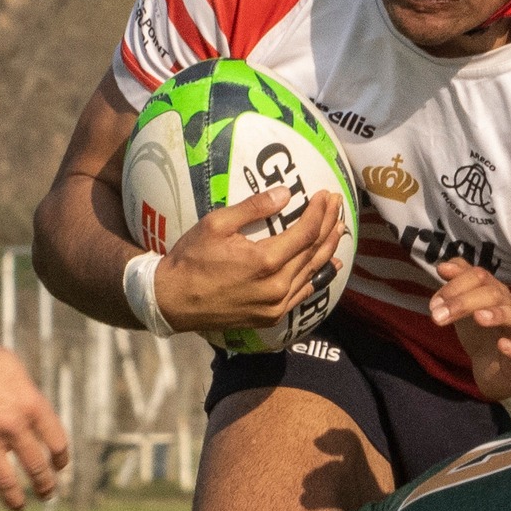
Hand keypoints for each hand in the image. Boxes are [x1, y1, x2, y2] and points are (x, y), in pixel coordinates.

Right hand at [0, 329, 70, 510]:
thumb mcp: (11, 368)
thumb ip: (27, 395)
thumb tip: (35, 416)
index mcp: (30, 405)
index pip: (57, 442)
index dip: (61, 458)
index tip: (59, 466)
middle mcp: (11, 426)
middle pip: (36, 467)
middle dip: (45, 486)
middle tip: (48, 494)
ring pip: (6, 482)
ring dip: (15, 499)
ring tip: (19, 507)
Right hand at [154, 187, 345, 336]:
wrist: (172, 301)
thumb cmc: (190, 259)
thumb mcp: (216, 224)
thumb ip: (253, 208)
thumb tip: (285, 193)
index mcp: (265, 261)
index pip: (306, 232)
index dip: (320, 212)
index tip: (326, 195)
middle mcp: (277, 286)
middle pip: (314, 252)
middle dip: (328, 226)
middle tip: (338, 206)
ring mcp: (276, 305)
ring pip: (312, 273)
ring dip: (328, 250)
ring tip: (338, 230)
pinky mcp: (271, 317)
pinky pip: (302, 294)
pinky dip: (318, 277)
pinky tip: (330, 266)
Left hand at [430, 258, 510, 403]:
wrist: (498, 371)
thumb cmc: (483, 335)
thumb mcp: (467, 308)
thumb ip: (458, 285)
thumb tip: (442, 266)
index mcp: (496, 293)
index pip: (479, 276)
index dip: (455, 285)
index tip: (434, 302)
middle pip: (492, 293)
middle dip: (463, 301)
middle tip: (436, 316)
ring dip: (495, 315)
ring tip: (477, 318)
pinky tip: (502, 345)